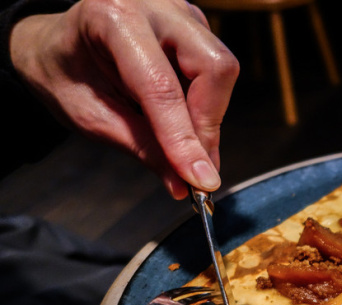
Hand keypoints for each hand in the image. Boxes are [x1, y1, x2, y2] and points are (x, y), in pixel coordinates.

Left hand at [8, 0, 239, 198]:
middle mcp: (153, 4)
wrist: (54, 45)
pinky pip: (215, 70)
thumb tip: (184, 182)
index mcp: (112, 17)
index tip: (201, 180)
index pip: (162, 87)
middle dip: (209, 121)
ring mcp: (178, 10)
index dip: (184, 139)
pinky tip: (180, 115)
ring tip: (182, 141)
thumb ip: (142, 147)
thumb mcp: (92, 117)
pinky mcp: (193, 23)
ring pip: (220, 69)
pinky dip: (205, 104)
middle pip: (213, 67)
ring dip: (208, 115)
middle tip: (196, 163)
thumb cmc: (64, 74)